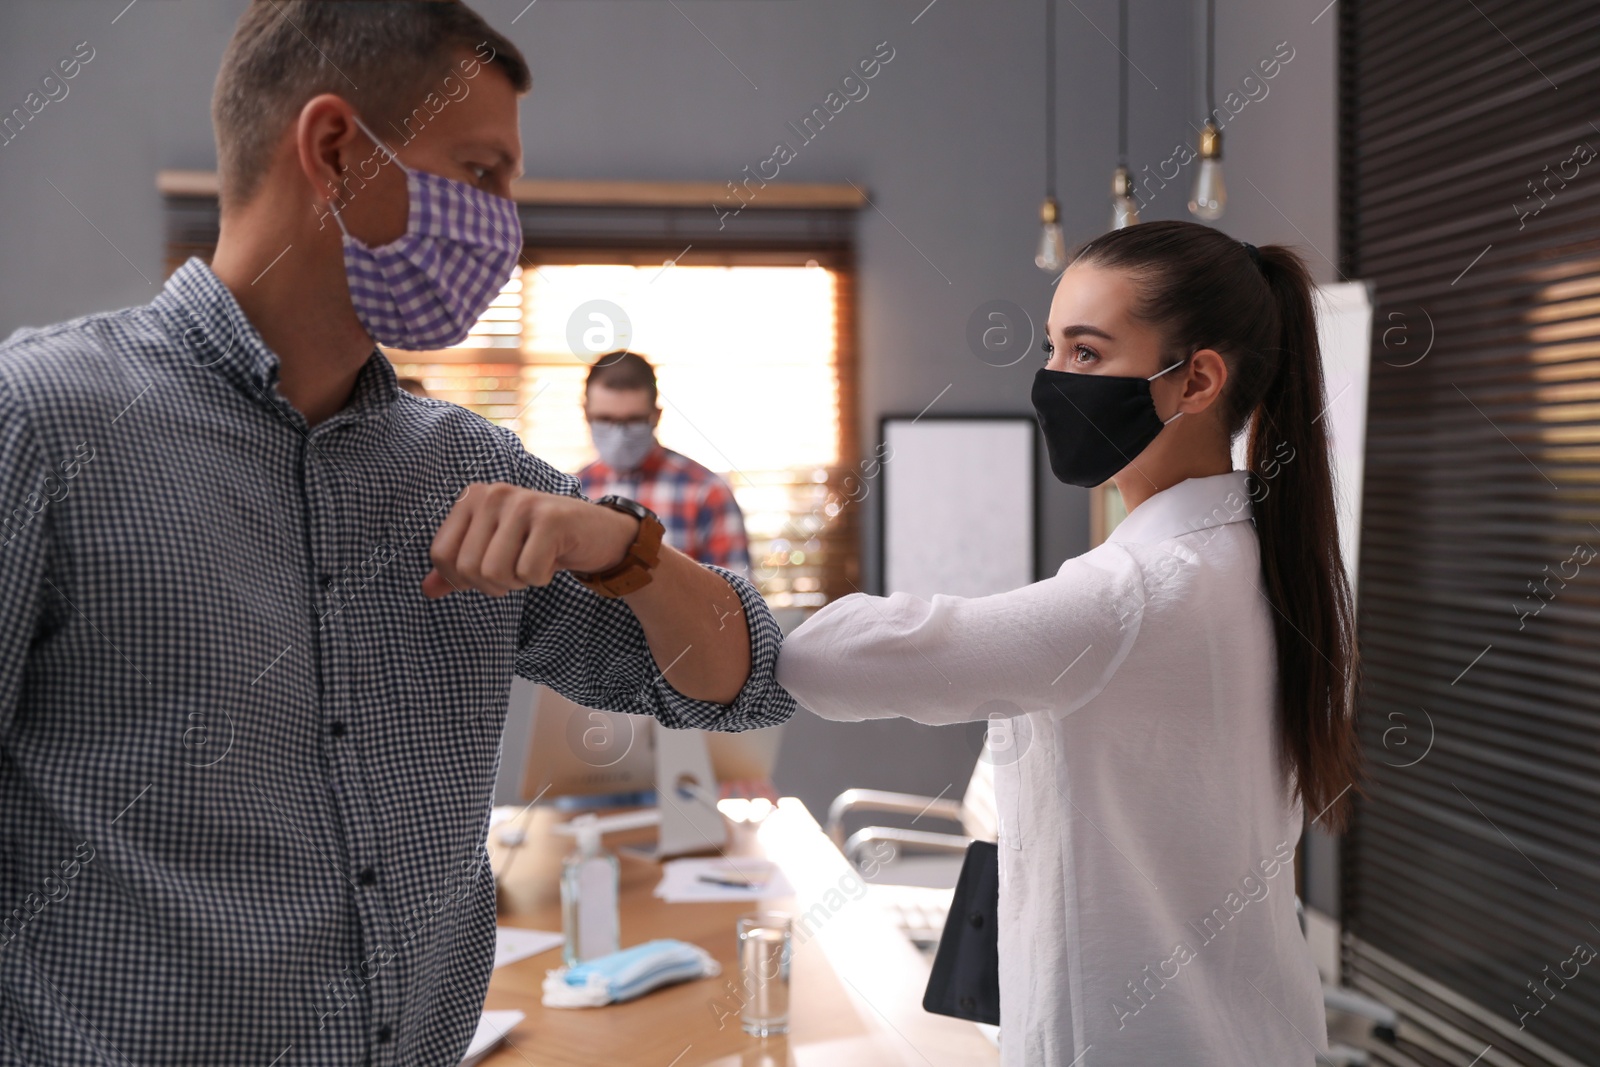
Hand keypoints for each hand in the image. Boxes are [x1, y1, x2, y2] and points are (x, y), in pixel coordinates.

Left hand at [422, 483, 638, 598]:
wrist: (596, 533)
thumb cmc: (540, 543)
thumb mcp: (494, 551)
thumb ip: (458, 570)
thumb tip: (426, 590)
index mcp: (471, 497)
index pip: (440, 555)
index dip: (462, 579)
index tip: (489, 572)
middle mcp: (493, 493)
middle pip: (468, 568)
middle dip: (494, 584)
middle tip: (517, 570)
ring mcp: (522, 503)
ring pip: (495, 573)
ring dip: (518, 582)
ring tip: (534, 562)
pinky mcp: (551, 519)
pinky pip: (528, 573)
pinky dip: (541, 578)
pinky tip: (553, 559)